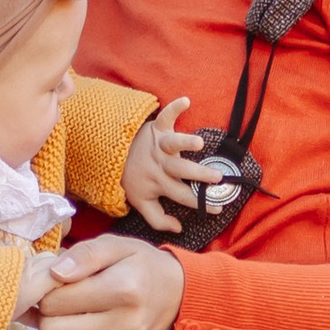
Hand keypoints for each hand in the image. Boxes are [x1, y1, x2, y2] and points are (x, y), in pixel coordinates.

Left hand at [35, 232, 184, 329]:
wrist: (178, 297)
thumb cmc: (140, 267)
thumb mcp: (116, 246)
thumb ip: (84, 254)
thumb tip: (54, 273)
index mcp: (124, 289)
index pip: (54, 302)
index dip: (45, 292)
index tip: (55, 286)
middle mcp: (126, 326)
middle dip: (46, 317)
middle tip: (57, 305)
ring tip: (65, 322)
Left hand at [120, 96, 232, 236]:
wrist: (112, 155)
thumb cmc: (132, 179)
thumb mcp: (141, 202)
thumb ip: (159, 219)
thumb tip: (178, 229)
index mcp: (160, 183)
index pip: (184, 196)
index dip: (201, 204)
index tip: (218, 208)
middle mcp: (161, 164)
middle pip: (182, 171)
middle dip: (199, 174)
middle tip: (217, 177)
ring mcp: (159, 145)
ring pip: (173, 144)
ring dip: (185, 142)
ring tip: (198, 143)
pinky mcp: (156, 128)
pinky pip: (165, 116)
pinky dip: (174, 107)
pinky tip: (186, 100)